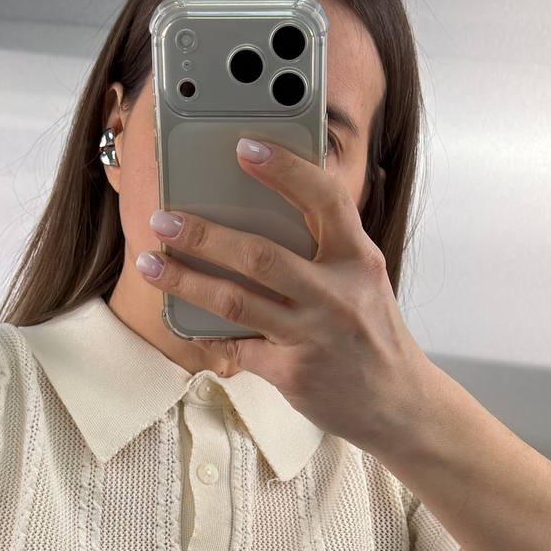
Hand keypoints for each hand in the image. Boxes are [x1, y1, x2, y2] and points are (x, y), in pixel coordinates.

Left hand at [138, 137, 434, 452]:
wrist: (400, 404)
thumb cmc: (374, 335)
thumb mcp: (364, 281)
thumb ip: (327, 249)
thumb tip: (264, 213)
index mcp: (358, 259)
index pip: (324, 198)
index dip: (284, 168)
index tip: (245, 147)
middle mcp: (336, 294)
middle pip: (259, 255)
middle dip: (203, 235)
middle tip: (163, 220)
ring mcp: (313, 335)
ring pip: (235, 300)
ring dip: (184, 280)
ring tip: (151, 264)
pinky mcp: (293, 373)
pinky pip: (235, 347)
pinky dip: (204, 333)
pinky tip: (179, 319)